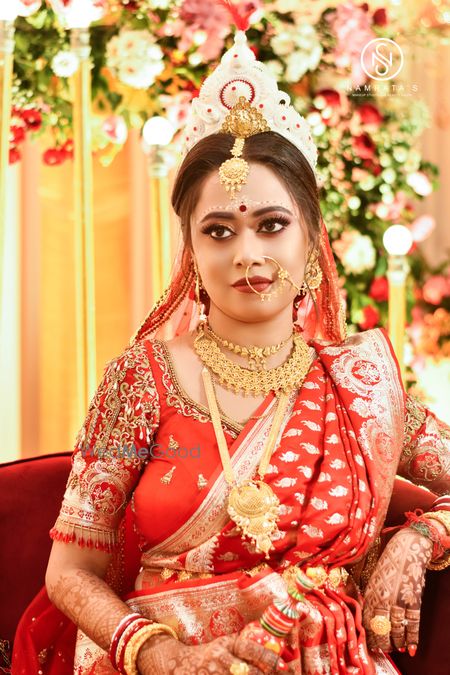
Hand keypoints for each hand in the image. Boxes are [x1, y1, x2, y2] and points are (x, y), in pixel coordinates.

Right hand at [137, 632, 282, 673]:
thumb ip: (245, 646)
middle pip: (247, 673)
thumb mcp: (224, 644)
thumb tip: (276, 650)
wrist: (174, 664)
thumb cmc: (208, 654)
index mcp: (225, 645)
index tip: (283, 667)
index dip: (268, 659)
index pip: (249, 649)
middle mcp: (218, 660)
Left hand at [362, 527, 432, 654]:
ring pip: (396, 630)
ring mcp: (399, 601)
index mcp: (370, 592)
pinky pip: (413, 625)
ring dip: (395, 643)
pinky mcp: (414, 600)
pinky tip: (410, 648)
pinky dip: (412, 638)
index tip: (368, 644)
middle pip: (381, 629)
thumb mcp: (368, 571)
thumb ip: (361, 586)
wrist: (406, 545)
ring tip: (394, 649)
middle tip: (381, 650)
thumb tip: (350, 596)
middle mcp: (383, 600)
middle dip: (381, 643)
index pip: (366, 621)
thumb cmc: (384, 556)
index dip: (368, 635)